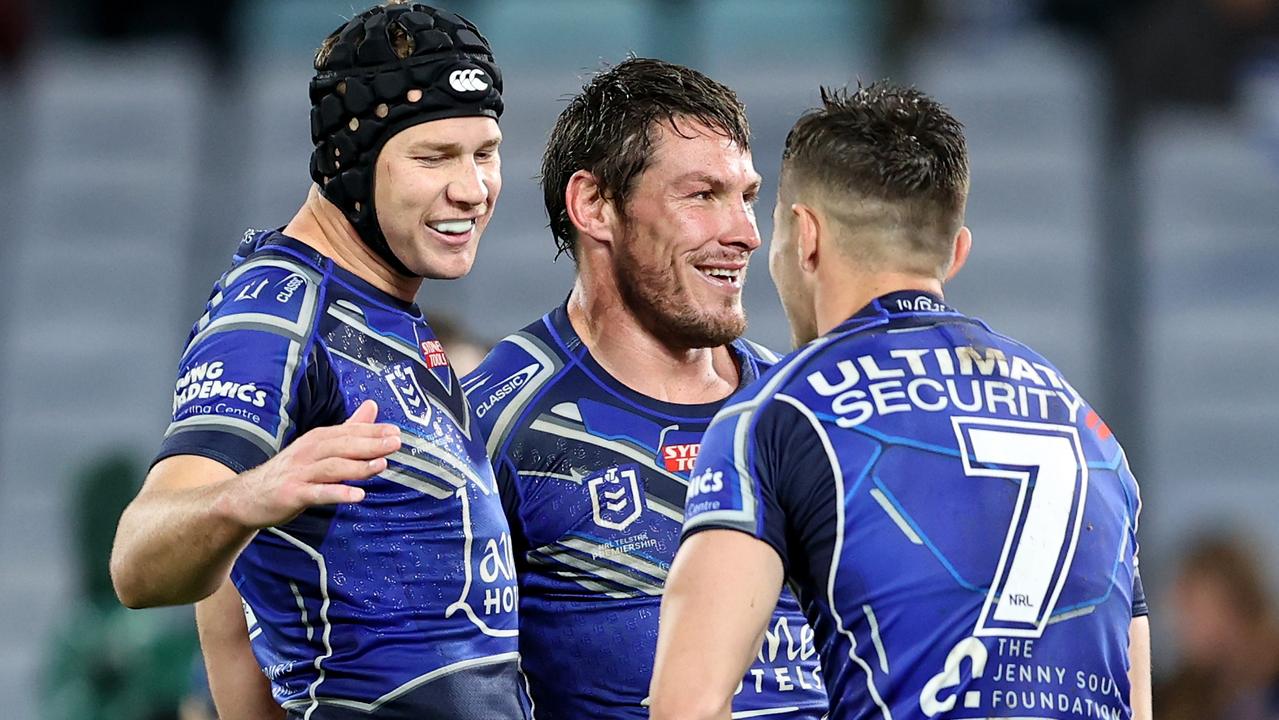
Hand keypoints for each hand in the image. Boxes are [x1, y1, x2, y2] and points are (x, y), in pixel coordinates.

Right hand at [219, 400, 399, 528]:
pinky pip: (317, 493)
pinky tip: (357, 496)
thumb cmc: (291, 472)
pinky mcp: (292, 493)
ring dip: (358, 466)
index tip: (397, 431)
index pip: (349, 431)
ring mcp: (299, 473)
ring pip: (332, 467)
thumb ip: (348, 429)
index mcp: (318, 439)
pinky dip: (337, 493)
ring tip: (381, 465)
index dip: (373, 431)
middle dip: (371, 444)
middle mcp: (309, 452)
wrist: (248, 497)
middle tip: (396, 443)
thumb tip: (372, 406)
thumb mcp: (319, 447)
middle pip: (343, 446)